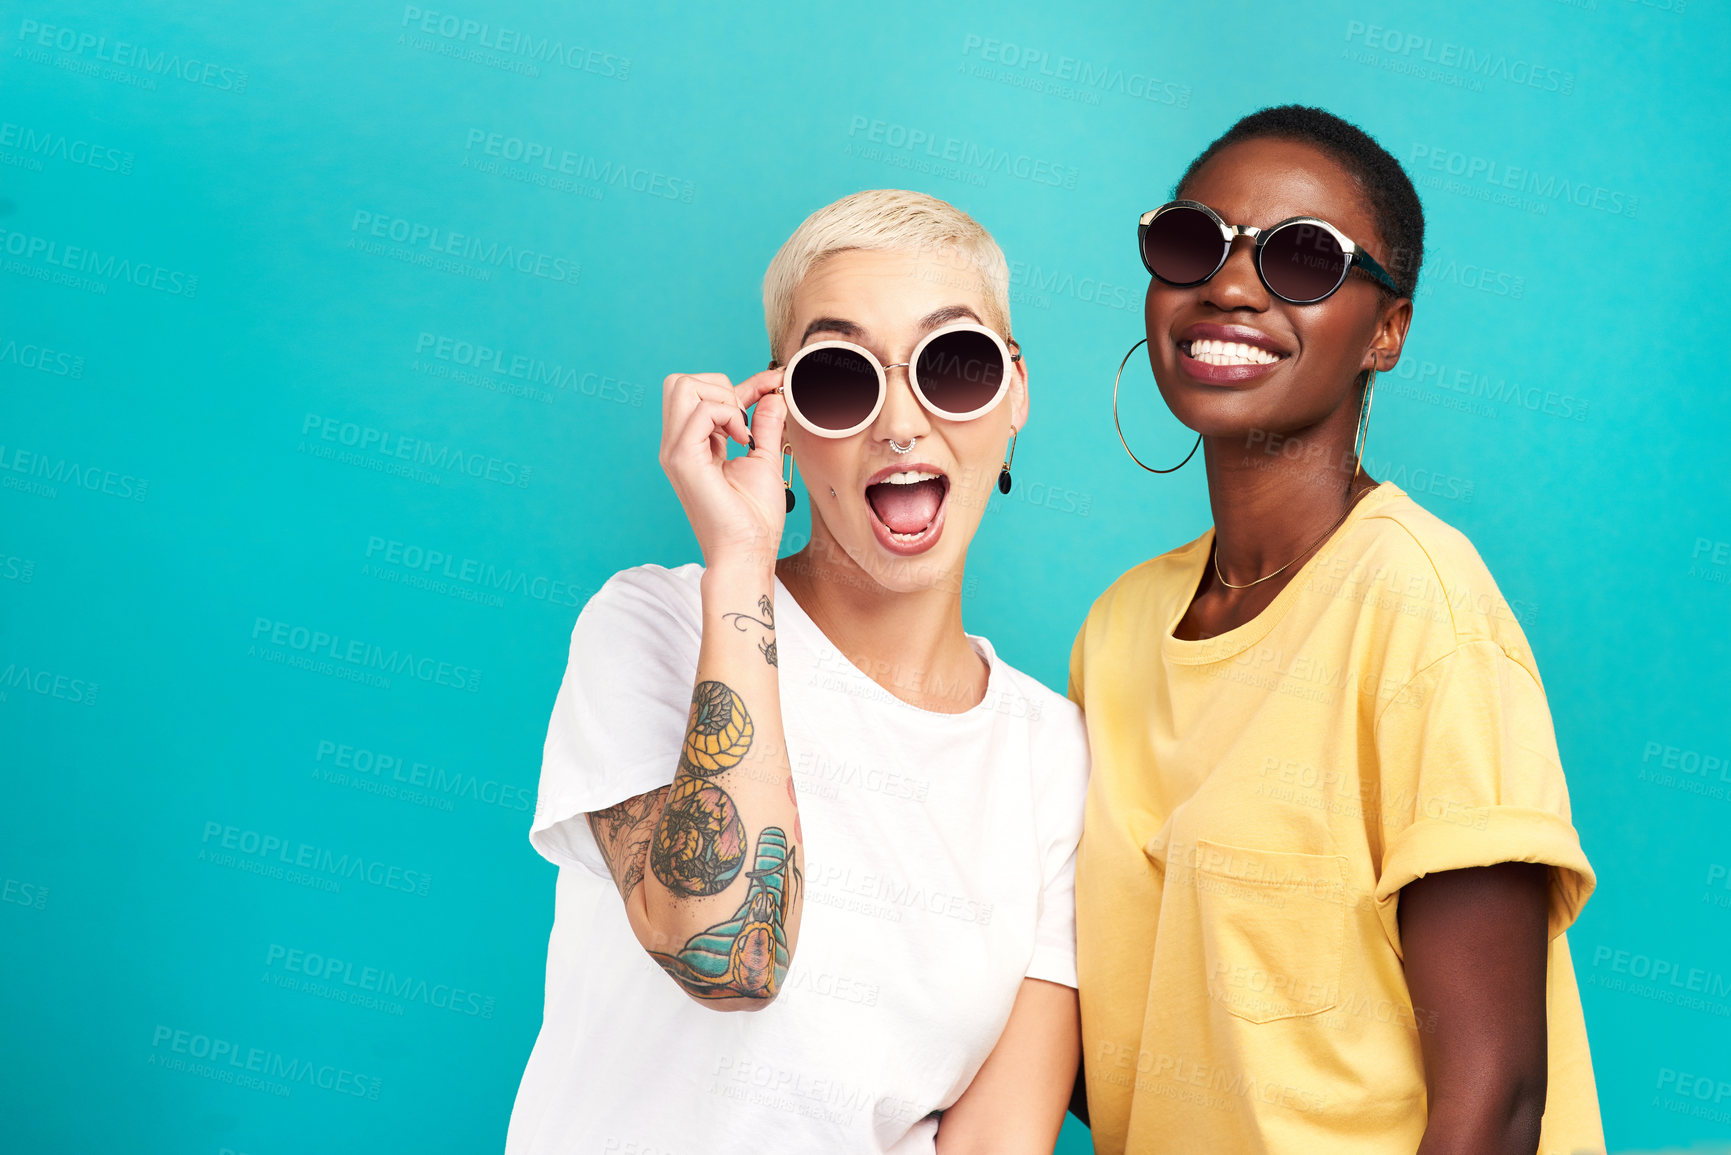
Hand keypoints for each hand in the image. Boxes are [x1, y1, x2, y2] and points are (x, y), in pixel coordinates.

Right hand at [659, 368, 788, 573]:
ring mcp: (675, 451)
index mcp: (691, 445)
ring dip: (722, 398)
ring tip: (742, 431)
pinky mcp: (682, 459)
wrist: (746, 553)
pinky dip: (727, 414)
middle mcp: (676, 445)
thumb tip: (773, 395)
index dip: (743, 383)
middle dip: (720, 386)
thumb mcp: (763, 459)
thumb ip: (765, 425)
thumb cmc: (753, 519)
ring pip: (682, 386)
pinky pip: (699, 410)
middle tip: (746, 419)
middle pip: (679, 382)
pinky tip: (741, 439)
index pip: (703, 394)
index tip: (774, 383)